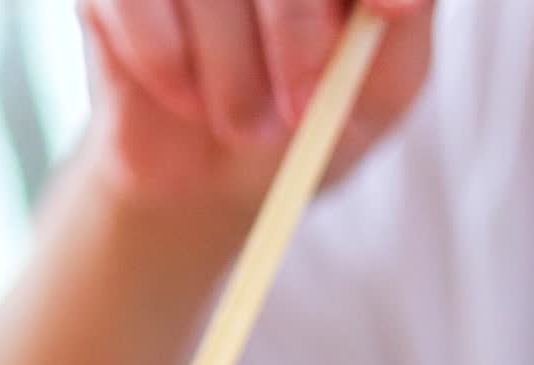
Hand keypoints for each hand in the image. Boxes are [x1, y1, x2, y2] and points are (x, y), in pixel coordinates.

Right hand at [78, 0, 432, 234]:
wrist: (204, 178)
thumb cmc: (300, 124)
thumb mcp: (376, 90)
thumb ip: (399, 29)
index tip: (394, 13)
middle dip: (294, 27)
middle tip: (299, 107)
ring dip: (229, 65)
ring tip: (241, 126)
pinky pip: (133, 0)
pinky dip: (164, 58)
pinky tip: (184, 99)